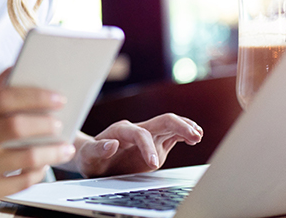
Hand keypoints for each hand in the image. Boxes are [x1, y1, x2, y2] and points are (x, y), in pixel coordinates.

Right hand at [0, 69, 76, 207]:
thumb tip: (21, 65)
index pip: (2, 98)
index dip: (34, 96)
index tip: (59, 98)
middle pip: (14, 127)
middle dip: (44, 124)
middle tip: (60, 123)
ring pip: (24, 158)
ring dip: (52, 151)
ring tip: (65, 147)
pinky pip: (22, 182)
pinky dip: (39, 171)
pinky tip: (44, 164)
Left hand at [73, 114, 204, 176]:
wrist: (93, 158)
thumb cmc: (89, 157)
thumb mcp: (87, 156)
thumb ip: (98, 150)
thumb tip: (112, 145)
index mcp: (122, 130)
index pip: (140, 134)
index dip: (148, 148)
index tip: (154, 164)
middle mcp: (138, 129)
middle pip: (163, 121)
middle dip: (180, 126)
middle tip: (194, 136)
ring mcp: (148, 135)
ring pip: (171, 125)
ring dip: (185, 128)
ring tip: (198, 135)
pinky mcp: (155, 144)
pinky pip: (173, 135)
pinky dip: (184, 134)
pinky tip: (195, 137)